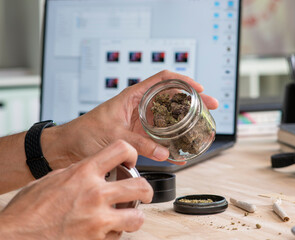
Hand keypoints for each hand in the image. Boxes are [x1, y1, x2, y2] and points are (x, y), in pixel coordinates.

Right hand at [0, 140, 151, 239]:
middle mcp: (94, 194)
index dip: (132, 153)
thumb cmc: (28, 210)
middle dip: (146, 190)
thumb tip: (93, 170)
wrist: (14, 237)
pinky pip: (118, 237)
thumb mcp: (52, 180)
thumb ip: (77, 173)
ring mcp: (97, 220)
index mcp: (83, 173)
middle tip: (143, 194)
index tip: (132, 161)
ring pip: (137, 217)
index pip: (121, 149)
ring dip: (134, 217)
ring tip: (128, 216)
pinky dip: (114, 234)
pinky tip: (104, 231)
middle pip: (140, 186)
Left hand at [43, 70, 218, 168]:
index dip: (184, 81)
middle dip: (194, 101)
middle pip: (173, 98)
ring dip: (187, 123)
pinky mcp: (141, 138)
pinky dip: (173, 145)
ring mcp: (142, 122)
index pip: (164, 79)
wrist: (69, 148)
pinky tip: (181, 154)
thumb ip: (139, 144)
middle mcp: (141, 106)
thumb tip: (163, 152)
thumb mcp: (114, 134)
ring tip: (202, 129)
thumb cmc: (84, 132)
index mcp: (134, 96)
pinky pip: (162, 139)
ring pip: (171, 119)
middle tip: (210, 107)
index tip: (199, 88)